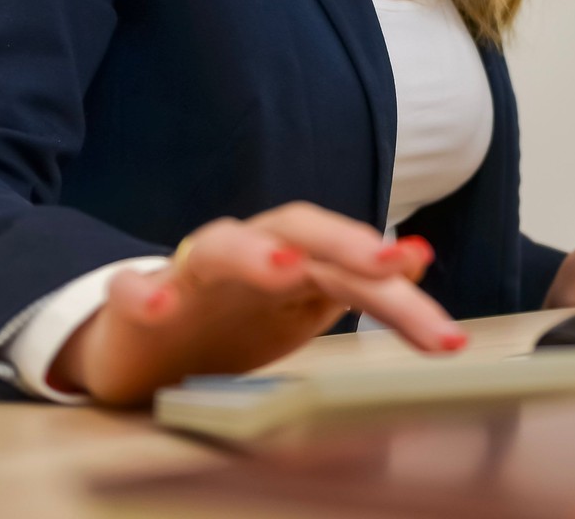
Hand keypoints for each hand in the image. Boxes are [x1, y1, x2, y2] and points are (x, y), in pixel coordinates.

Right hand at [49, 202, 464, 405]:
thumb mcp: (303, 305)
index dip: (397, 288)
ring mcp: (188, 275)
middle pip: (295, 229)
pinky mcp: (132, 305)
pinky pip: (131, 289)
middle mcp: (245, 254)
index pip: (350, 261)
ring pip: (217, 244)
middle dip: (343, 241)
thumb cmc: (232, 320)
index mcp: (290, 259)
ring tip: (283, 270)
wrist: (142, 346)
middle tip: (386, 262)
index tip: (443, 333)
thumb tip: (418, 257)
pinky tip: (159, 304)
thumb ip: (356, 284)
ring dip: (252, 251)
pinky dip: (143, 291)